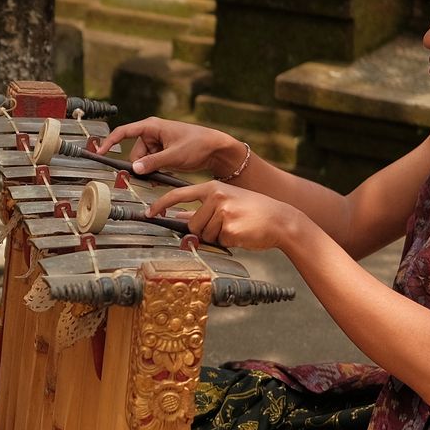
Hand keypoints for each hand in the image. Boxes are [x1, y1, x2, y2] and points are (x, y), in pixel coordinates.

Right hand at [93, 116, 242, 179]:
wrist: (217, 149)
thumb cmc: (198, 144)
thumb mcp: (174, 156)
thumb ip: (153, 163)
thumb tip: (134, 169)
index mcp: (151, 127)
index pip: (123, 132)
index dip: (109, 143)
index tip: (99, 153)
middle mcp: (152, 133)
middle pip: (134, 153)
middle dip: (139, 166)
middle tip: (148, 177)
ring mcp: (157, 143)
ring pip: (142, 161)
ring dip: (148, 171)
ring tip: (161, 177)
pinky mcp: (163, 152)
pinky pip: (151, 163)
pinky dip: (154, 171)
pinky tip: (163, 176)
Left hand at [148, 181, 301, 251]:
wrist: (280, 219)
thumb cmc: (252, 211)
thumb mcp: (227, 201)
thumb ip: (202, 208)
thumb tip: (179, 217)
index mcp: (212, 187)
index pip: (178, 194)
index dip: (161, 204)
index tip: (148, 212)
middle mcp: (216, 197)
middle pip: (192, 223)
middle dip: (203, 231)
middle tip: (224, 226)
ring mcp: (223, 212)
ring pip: (204, 235)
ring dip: (217, 237)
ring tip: (235, 227)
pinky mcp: (230, 229)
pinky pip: (219, 242)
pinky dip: (228, 242)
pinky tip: (242, 233)